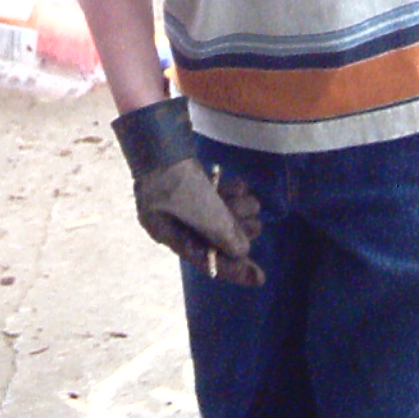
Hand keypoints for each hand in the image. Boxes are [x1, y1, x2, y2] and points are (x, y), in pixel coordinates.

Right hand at [112, 96, 265, 286]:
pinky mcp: (190, 182)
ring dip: (237, 208)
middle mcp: (173, 220)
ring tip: (249, 200)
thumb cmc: (175, 180)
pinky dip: (230, 192)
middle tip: (254, 223)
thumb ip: (223, 234)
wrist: (159, 139)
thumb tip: (242, 251)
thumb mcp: (203, 212)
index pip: (204, 259)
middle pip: (214, 235)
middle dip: (236, 228)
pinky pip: (215, 195)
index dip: (233, 270)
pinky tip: (240, 186)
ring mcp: (180, 199)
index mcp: (167, 234)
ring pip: (218, 214)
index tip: (259, 278)